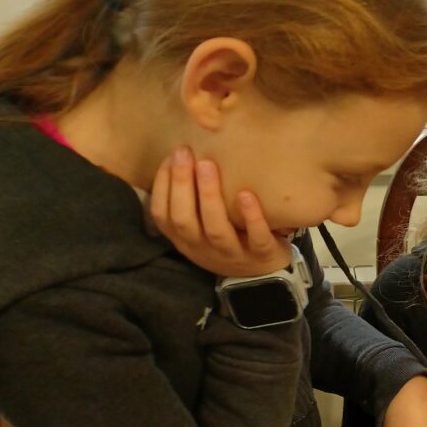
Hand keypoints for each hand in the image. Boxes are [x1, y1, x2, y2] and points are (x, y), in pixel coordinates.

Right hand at [150, 146, 291, 277]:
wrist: (264, 274)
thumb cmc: (230, 238)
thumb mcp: (203, 226)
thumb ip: (192, 201)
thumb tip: (182, 155)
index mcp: (185, 239)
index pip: (163, 215)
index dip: (162, 186)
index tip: (170, 156)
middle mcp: (203, 248)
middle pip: (184, 219)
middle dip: (181, 184)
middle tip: (185, 152)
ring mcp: (232, 254)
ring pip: (216, 228)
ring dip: (209, 197)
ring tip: (208, 165)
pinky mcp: (261, 255)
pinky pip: (256, 238)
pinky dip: (251, 217)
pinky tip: (246, 194)